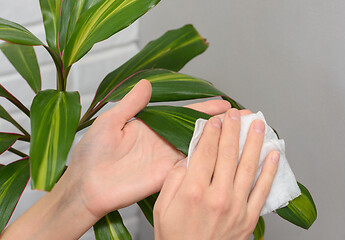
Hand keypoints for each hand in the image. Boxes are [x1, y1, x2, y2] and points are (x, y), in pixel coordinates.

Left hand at [62, 79, 230, 218]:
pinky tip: (226, 154)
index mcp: (152, 126)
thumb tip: (146, 83)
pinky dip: (208, 160)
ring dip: (220, 141)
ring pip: (199, 148)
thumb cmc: (91, 154)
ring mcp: (166, 159)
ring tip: (242, 133)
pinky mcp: (166, 176)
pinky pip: (190, 167)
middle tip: (243, 118)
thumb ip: (130, 104)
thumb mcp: (109, 122)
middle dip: (221, 124)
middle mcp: (163, 141)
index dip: (204, 108)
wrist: (86, 185)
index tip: (225, 104)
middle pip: (198, 130)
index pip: (184, 114)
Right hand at [153, 109, 279, 239]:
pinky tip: (274, 155)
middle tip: (237, 114)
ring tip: (258, 124)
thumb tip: (189, 159)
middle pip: (228, 154)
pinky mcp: (248, 218)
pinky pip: (262, 190)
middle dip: (233, 130)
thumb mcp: (162, 207)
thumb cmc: (175, 237)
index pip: (206, 152)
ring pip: (248, 167)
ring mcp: (236, 207)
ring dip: (254, 143)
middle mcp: (217, 196)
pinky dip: (270, 172)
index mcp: (193, 191)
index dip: (213, 132)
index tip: (217, 119)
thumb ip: (174, 179)